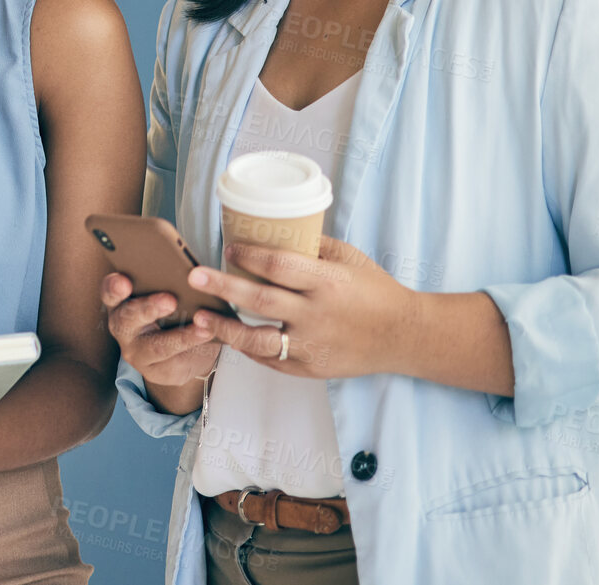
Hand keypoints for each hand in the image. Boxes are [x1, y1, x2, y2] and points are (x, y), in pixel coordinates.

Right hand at [101, 272, 220, 389]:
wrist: (186, 350)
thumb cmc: (173, 313)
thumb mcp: (167, 295)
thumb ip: (168, 284)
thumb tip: (191, 272)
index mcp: (120, 302)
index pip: (110, 293)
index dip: (114, 287)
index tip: (124, 283)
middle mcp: (123, 327)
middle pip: (128, 318)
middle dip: (149, 308)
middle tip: (170, 301)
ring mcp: (136, 352)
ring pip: (156, 346)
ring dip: (181, 336)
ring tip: (203, 328)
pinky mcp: (154, 371)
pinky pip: (174, 361)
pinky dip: (194, 349)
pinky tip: (209, 338)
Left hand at [186, 236, 420, 378]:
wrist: (404, 336)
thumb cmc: (375, 290)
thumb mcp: (349, 258)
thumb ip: (312, 246)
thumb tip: (271, 230)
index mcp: (327, 283)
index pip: (279, 267)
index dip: (250, 256)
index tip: (228, 247)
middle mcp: (317, 316)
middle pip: (261, 301)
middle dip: (224, 286)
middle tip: (194, 275)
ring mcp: (313, 346)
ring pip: (259, 340)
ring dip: (225, 329)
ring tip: (200, 318)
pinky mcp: (311, 368)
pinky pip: (272, 360)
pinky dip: (248, 349)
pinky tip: (228, 337)